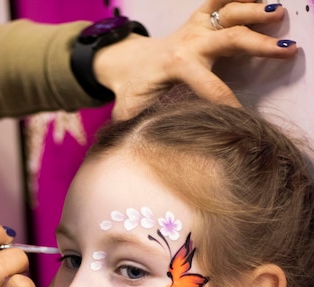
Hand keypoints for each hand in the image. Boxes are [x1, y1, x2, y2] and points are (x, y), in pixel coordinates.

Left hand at [94, 0, 296, 118]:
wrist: (127, 62)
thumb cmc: (133, 91)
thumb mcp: (131, 112)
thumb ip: (139, 127)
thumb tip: (143, 146)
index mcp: (176, 66)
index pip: (210, 87)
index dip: (228, 103)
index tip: (245, 116)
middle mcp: (190, 42)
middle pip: (230, 39)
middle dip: (259, 45)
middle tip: (286, 50)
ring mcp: (195, 27)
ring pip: (229, 12)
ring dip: (255, 11)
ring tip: (279, 14)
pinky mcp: (198, 18)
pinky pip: (220, 0)